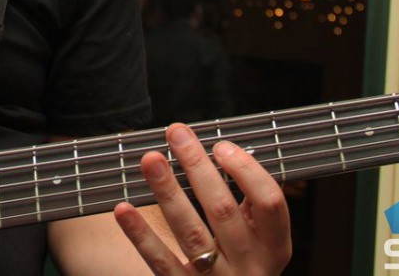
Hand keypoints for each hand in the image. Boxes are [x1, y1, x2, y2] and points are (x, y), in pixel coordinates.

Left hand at [113, 123, 290, 274]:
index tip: (220, 146)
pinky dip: (141, 235)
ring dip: (168, 192)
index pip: (269, 202)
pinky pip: (162, 262)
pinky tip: (124, 209)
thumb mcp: (260, 239)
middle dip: (197, 167)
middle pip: (223, 210)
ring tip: (151, 159)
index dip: (246, 170)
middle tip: (176, 134)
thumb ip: (248, 205)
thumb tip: (223, 152)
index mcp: (274, 247)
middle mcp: (250, 265)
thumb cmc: (243, 262)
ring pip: (191, 233)